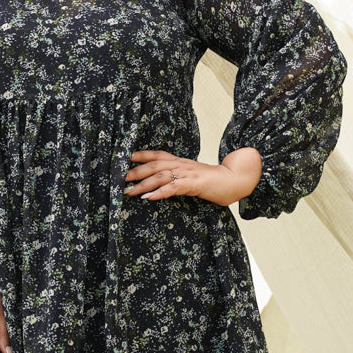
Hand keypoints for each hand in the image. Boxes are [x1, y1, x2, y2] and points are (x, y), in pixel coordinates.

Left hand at [124, 147, 262, 206]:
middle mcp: (181, 164)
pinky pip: (174, 188)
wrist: (234, 180)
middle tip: (118, 177)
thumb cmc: (211, 180)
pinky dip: (160, 193)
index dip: (140, 155)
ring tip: (129, 192)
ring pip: (160, 176)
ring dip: (143, 184)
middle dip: (135, 171)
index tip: (123, 157)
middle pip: (153, 164)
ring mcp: (187, 173)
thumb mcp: (190, 175)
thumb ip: (176, 176)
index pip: (156, 154)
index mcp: (179, 161)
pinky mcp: (194, 184)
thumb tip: (159, 183)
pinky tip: (149, 198)